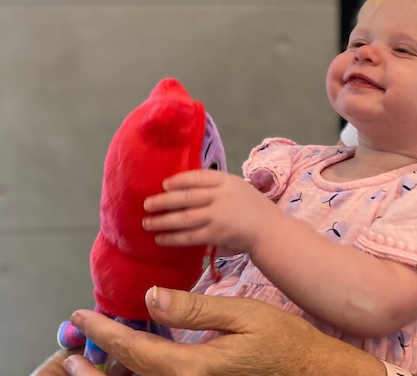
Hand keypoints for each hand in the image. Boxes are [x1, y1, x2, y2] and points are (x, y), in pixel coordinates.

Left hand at [54, 287, 384, 375]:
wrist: (310, 371)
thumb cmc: (283, 340)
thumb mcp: (242, 314)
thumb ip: (194, 309)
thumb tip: (151, 298)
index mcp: (192, 366)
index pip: (135, 349)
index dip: (104, 332)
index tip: (81, 315)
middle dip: (96, 364)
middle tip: (71, 351)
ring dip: (113, 373)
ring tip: (89, 360)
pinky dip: (139, 373)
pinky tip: (135, 360)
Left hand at [143, 170, 272, 251]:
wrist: (270, 230)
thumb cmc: (252, 208)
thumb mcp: (237, 187)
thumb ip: (216, 186)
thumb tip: (184, 188)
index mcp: (227, 181)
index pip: (198, 177)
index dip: (178, 180)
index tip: (163, 184)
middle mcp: (221, 196)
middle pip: (186, 197)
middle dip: (163, 201)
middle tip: (146, 204)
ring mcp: (218, 216)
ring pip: (184, 218)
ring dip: (162, 221)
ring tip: (147, 223)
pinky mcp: (216, 235)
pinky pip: (189, 236)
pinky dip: (173, 237)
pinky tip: (160, 238)